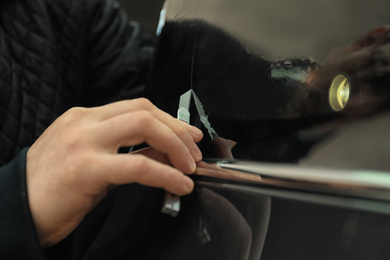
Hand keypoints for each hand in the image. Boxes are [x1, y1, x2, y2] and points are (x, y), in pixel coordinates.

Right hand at [26, 98, 202, 246]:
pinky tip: (179, 184)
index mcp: (85, 118)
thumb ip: (126, 150)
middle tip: (193, 152)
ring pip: (144, 126)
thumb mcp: (93, 160)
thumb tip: (163, 150)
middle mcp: (84, 122)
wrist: (15, 209)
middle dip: (177, 131)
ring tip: (189, 167)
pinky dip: (165, 173)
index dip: (169, 120)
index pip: (137, 107)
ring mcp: (83, 141)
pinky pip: (138, 163)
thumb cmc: (52, 187)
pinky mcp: (86, 167)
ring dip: (176, 146)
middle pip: (144, 111)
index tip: (187, 135)